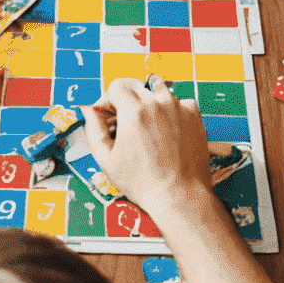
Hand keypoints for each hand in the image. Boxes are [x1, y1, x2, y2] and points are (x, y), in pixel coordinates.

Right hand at [80, 76, 211, 222]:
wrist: (179, 196)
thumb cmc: (143, 182)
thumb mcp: (106, 159)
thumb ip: (93, 129)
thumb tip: (89, 111)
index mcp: (134, 111)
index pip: (116, 86)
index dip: (108, 100)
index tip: (108, 115)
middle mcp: (158, 103)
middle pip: (135, 87)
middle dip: (125, 101)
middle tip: (124, 124)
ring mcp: (178, 107)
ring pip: (157, 91)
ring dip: (149, 103)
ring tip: (147, 128)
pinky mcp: (194, 115)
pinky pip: (178, 102)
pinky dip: (170, 111)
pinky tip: (166, 131)